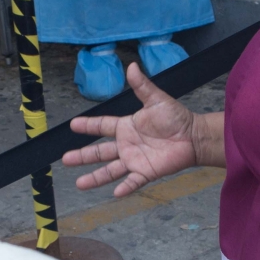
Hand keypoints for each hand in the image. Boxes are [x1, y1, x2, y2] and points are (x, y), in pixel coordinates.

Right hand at [62, 63, 198, 195]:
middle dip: (82, 156)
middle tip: (65, 159)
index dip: (87, 126)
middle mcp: (126, 145)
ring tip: (79, 184)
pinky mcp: (147, 172)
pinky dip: (125, 187)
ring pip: (110, 171)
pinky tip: (115, 193)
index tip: (73, 125)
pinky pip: (133, 181)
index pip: (102, 126)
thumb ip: (142, 86)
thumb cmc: (176, 117)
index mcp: (126, 127)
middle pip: (100, 152)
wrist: (193, 136)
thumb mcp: (156, 99)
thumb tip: (131, 66)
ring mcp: (134, 160)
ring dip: (95, 177)